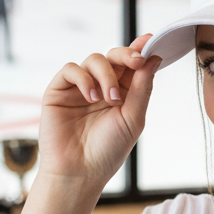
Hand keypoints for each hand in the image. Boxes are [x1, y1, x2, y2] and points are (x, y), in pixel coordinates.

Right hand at [38, 33, 160, 187]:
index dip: (141, 50)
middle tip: (136, 61)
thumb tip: (154, 58)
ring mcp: (80, 88)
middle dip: (126, 55)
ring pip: (95, 59)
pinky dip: (84, 78)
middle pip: (114, 56)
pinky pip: (72, 69)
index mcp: (123, 93)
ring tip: (110, 99)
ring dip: (106, 74)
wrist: (78, 172)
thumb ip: (142, 88)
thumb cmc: (108, 150)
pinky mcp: (59, 90)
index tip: (151, 40)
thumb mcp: (133, 118)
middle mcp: (102, 87)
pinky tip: (91, 96)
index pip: (132, 65)